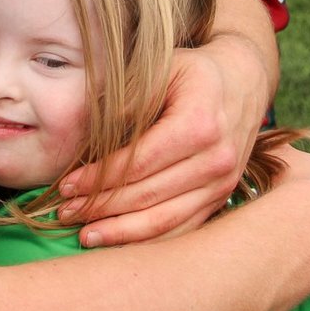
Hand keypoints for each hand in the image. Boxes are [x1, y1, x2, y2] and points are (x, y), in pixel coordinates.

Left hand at [58, 36, 265, 246]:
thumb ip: (128, 100)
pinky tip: (121, 241)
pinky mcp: (222, 197)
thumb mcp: (162, 68)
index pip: (139, 163)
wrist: (244, 82)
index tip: (66, 186)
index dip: (99, 178)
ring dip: (121, 232)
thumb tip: (89, 134)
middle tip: (66, 213)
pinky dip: (150, 240)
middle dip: (101, 207)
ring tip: (86, 235)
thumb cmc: (194, 73)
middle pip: (149, 195)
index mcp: (199, 125)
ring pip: (166, 220)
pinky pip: (184, 228)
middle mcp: (216, 160)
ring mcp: (223, 183)